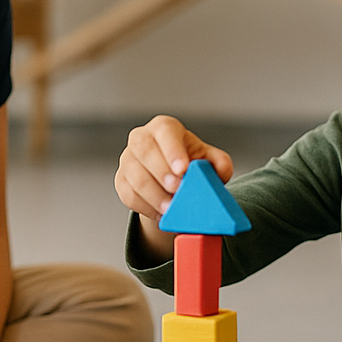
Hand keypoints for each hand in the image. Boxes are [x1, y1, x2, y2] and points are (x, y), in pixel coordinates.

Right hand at [115, 115, 233, 220]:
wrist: (173, 182)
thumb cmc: (191, 164)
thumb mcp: (208, 160)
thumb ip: (219, 163)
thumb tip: (220, 170)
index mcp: (164, 128)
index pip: (164, 131)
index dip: (172, 150)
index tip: (183, 169)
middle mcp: (141, 139)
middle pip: (144, 151)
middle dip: (161, 172)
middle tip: (177, 190)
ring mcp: (128, 160)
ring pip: (135, 177)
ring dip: (154, 195)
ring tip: (172, 208)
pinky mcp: (121, 181)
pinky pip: (129, 195)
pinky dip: (146, 207)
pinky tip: (161, 214)